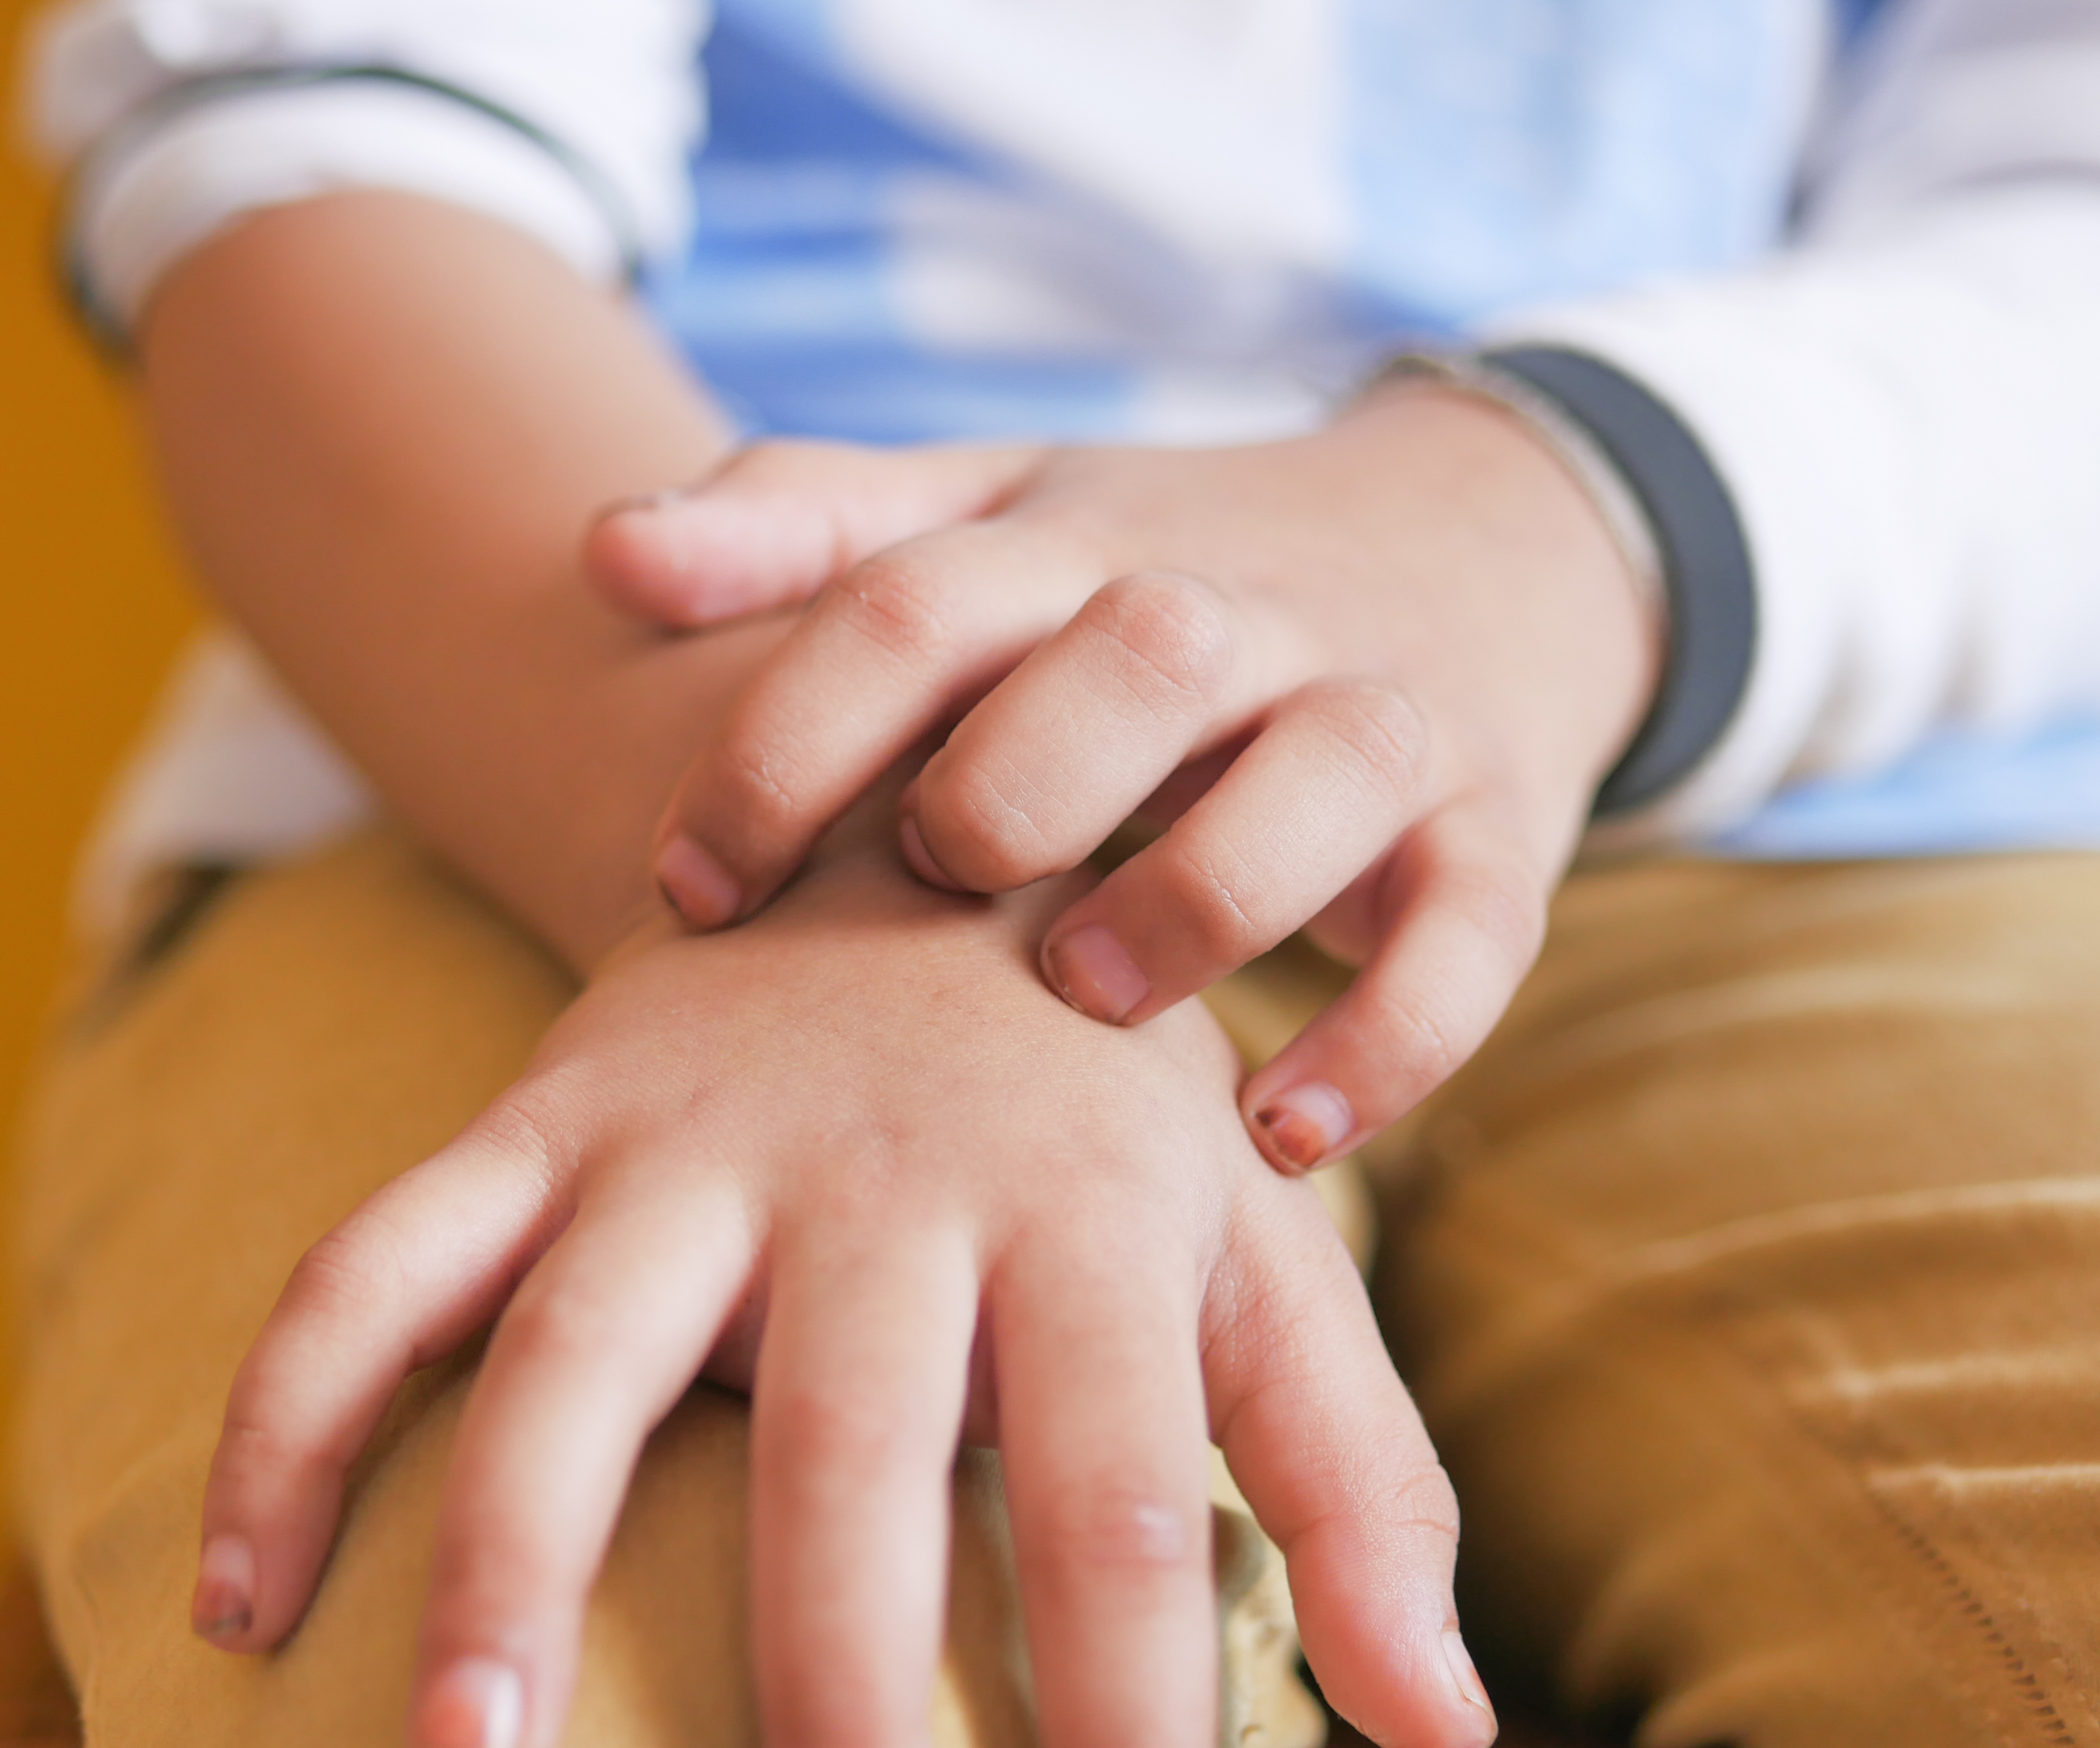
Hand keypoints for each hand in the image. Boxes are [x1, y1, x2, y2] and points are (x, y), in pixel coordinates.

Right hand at [190, 832, 1497, 1747]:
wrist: (932, 829)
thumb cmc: (1113, 1104)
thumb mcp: (1262, 1253)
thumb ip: (1356, 1481)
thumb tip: (1455, 1741)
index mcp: (1085, 1218)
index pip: (1114, 1499)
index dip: (1124, 1711)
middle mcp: (878, 1179)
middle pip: (845, 1448)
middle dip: (822, 1676)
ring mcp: (677, 1139)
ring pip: (566, 1349)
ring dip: (504, 1558)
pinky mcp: (537, 1115)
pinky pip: (376, 1259)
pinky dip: (293, 1412)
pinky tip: (245, 1599)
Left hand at [590, 387, 1657, 1169]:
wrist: (1480, 540)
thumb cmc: (1156, 573)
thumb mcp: (993, 512)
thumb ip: (808, 527)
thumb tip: (602, 545)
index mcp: (1078, 547)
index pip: (917, 605)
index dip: (785, 742)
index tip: (685, 885)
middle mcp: (1234, 617)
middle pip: (1133, 655)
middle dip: (1017, 775)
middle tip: (927, 882)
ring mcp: (1380, 714)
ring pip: (1321, 775)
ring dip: (1204, 887)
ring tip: (1092, 990)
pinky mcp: (1497, 826)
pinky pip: (1475, 929)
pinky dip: (1393, 1034)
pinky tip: (1279, 1136)